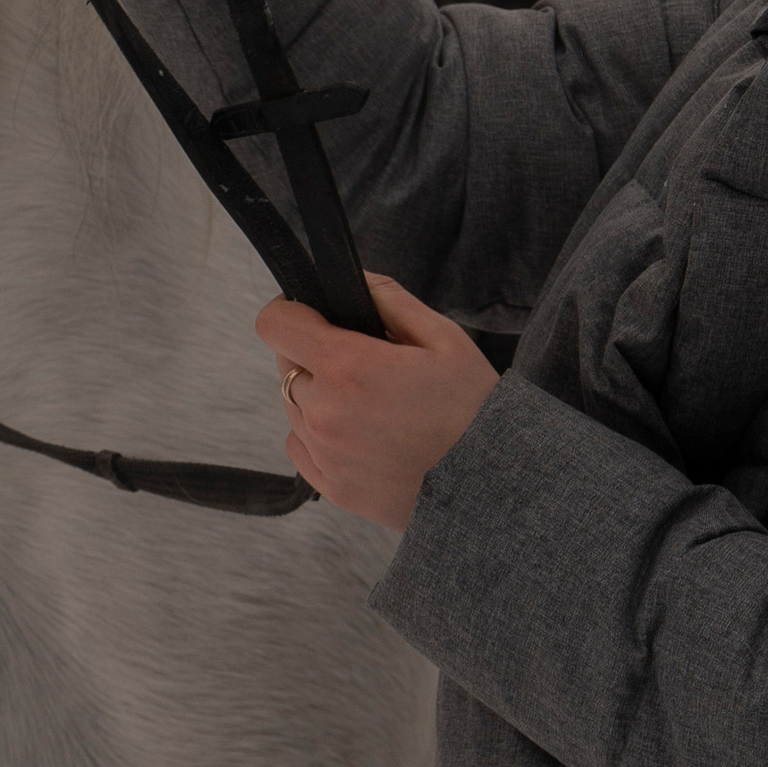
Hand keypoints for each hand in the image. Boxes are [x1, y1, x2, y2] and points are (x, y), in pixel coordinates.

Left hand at [255, 275, 498, 533]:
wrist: (491, 482)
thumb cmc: (472, 407)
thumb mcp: (444, 337)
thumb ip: (389, 299)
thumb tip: (352, 279)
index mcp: (348, 366)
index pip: (276, 324)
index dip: (291, 309)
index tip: (314, 313)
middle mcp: (324, 411)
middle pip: (286, 363)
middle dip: (315, 353)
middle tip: (363, 363)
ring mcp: (324, 454)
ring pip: (293, 405)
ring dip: (318, 395)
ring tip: (370, 404)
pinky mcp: (331, 487)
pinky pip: (301, 446)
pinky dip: (318, 435)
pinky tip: (361, 435)